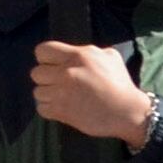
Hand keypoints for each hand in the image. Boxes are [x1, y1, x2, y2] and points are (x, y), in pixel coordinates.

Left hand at [30, 40, 152, 142]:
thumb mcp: (111, 57)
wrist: (127, 111)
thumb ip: (89, 52)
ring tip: (63, 97)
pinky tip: (63, 107)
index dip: (46, 58)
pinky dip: (49, 108)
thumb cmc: (121, 84)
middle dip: (47, 78)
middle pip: (36, 72)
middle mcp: (66, 72)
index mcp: (78, 56)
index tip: (54, 64)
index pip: (43, 50)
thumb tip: (75, 54)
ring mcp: (61, 93)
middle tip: (60, 83)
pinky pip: (41, 108)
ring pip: (37, 92)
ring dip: (48, 94)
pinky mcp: (59, 111)